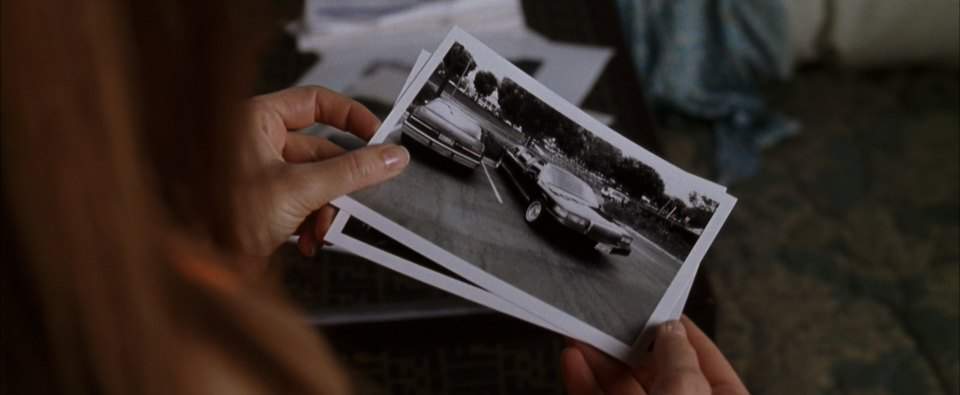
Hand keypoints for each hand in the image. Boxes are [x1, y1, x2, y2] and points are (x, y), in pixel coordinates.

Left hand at [234, 86, 408, 257]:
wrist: (198, 266)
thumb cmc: (221, 216)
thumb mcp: (299, 189)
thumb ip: (351, 172)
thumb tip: (389, 157)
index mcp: (256, 121)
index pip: (314, 102)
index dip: (349, 115)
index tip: (376, 134)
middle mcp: (258, 143)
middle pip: (322, 151)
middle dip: (340, 184)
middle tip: (361, 197)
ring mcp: (262, 175)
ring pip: (317, 182)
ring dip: (327, 209)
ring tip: (324, 229)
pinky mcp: (265, 204)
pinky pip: (304, 204)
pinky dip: (313, 223)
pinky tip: (310, 241)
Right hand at [562, 316, 747, 394]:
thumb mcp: (688, 392)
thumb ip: (678, 356)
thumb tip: (669, 328)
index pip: (707, 363)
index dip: (684, 333)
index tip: (662, 308)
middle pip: (657, 372)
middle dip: (630, 343)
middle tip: (610, 315)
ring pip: (622, 388)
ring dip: (600, 359)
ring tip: (581, 331)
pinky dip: (583, 383)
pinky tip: (574, 361)